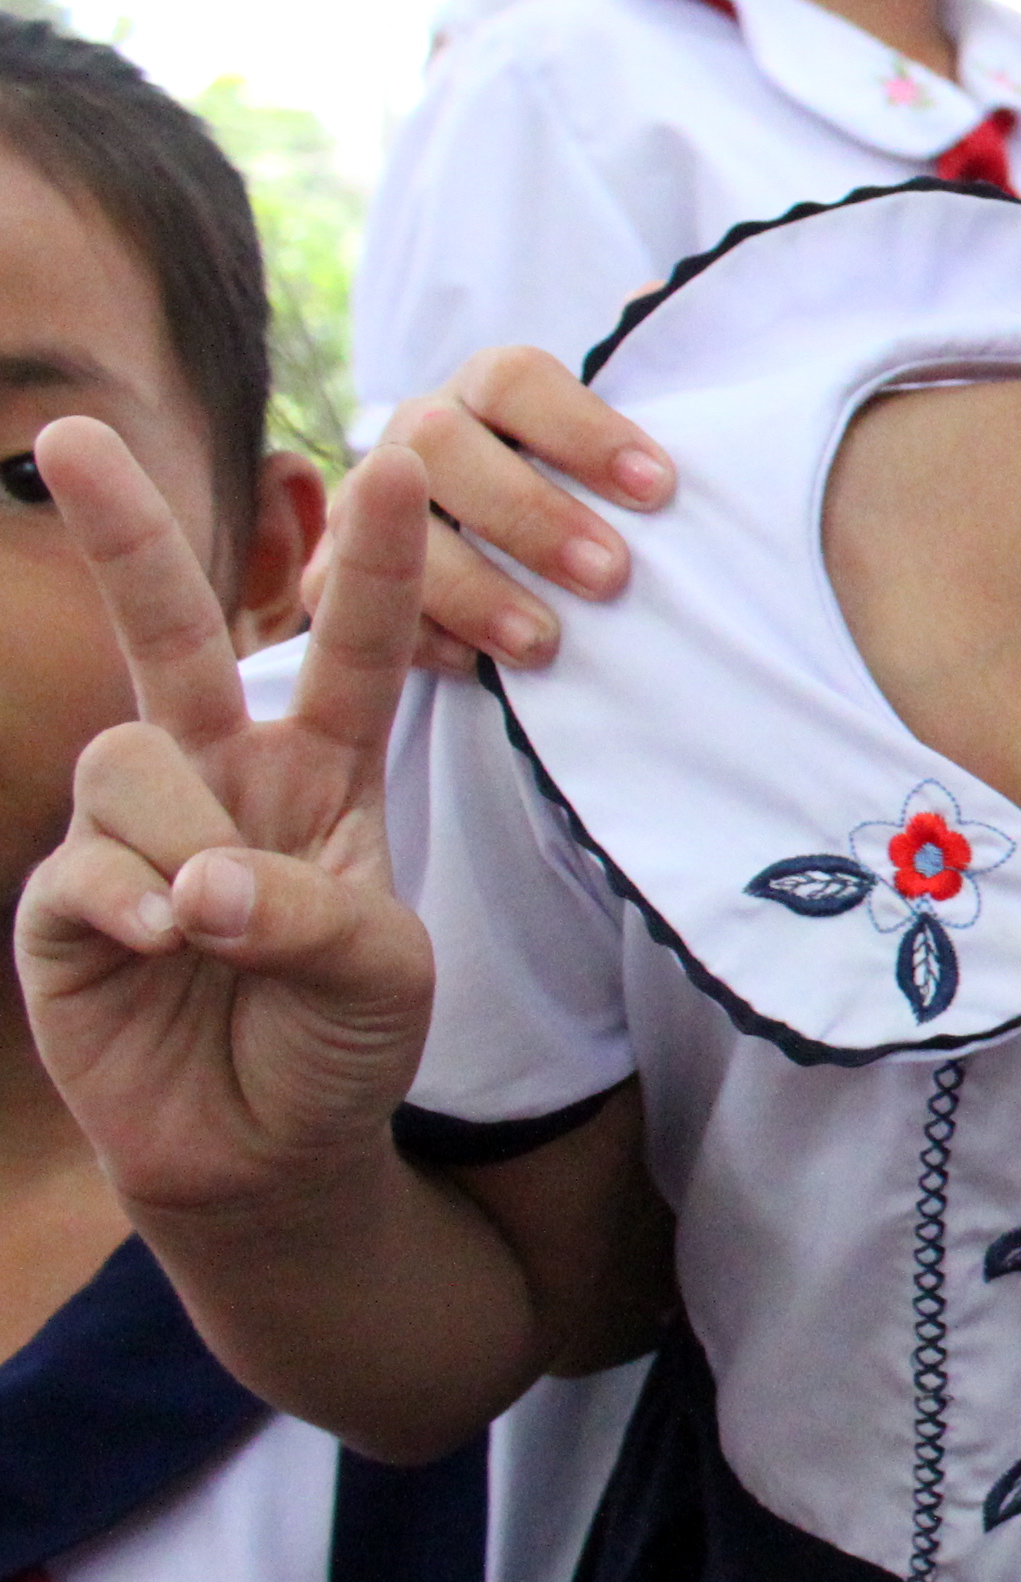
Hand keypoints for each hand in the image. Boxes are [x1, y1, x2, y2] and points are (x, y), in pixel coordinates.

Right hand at [17, 424, 438, 1227]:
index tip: (396, 458)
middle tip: (65, 432)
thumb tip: (193, 883)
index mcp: (323, 769)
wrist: (266, 1149)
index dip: (373, 559)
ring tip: (219, 931)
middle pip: (172, 632)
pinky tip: (161, 946)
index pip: (350, 647)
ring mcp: (133, 830)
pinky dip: (131, 904)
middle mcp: (219, 775)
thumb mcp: (383, 973)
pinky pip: (86, 861)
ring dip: (185, 843)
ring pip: (129, 759)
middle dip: (123, 532)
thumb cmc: (340, 1040)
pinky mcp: (63, 897)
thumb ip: (314, 913)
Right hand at [334, 348, 677, 675]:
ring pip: (391, 527)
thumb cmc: (597, 498)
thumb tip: (658, 295)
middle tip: (612, 576)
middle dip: (530, 514)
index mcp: (489, 390)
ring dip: (472, 587)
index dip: (584, 428)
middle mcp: (418, 434)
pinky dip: (414, 636)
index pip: (517, 378)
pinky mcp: (332, 576)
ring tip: (547, 643)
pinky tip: (478, 668)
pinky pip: (344, 603)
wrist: (523, 569)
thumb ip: (652, 375)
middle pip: (446, 446)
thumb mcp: (633, 442)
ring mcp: (365, 502)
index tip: (661, 489)